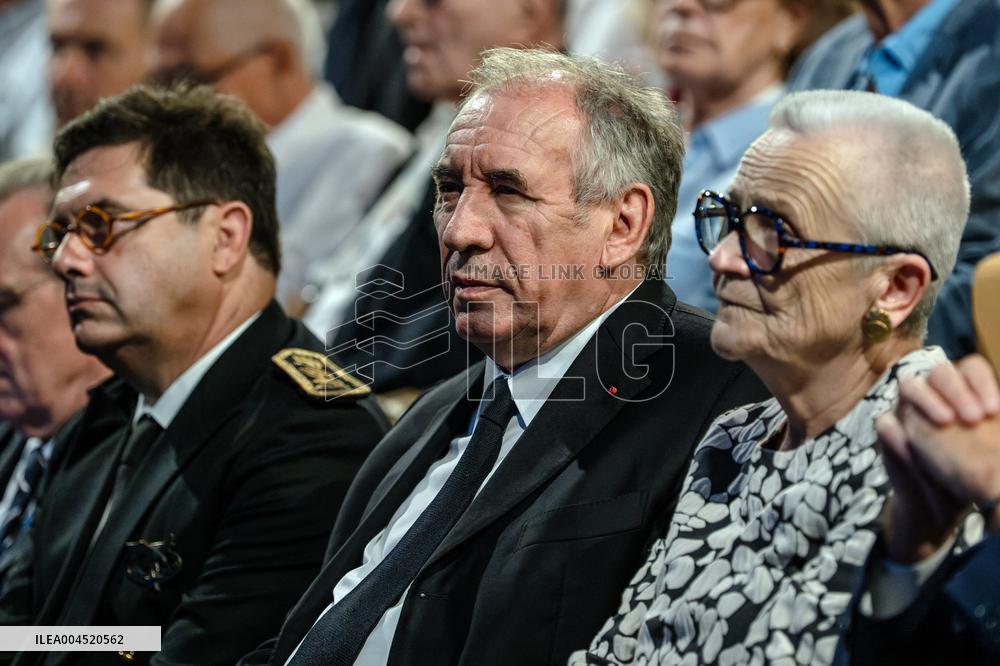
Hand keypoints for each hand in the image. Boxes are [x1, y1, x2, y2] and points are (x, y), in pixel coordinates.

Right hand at [878, 355, 999, 562]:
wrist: (942, 505)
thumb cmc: (971, 474)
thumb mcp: (989, 451)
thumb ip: (992, 431)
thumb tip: (999, 417)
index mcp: (963, 392)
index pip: (971, 369)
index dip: (982, 383)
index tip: (994, 411)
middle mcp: (933, 394)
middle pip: (939, 372)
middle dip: (956, 391)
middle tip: (972, 418)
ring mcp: (907, 409)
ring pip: (909, 385)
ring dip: (927, 400)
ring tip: (945, 422)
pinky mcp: (888, 430)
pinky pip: (886, 422)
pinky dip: (899, 432)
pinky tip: (914, 446)